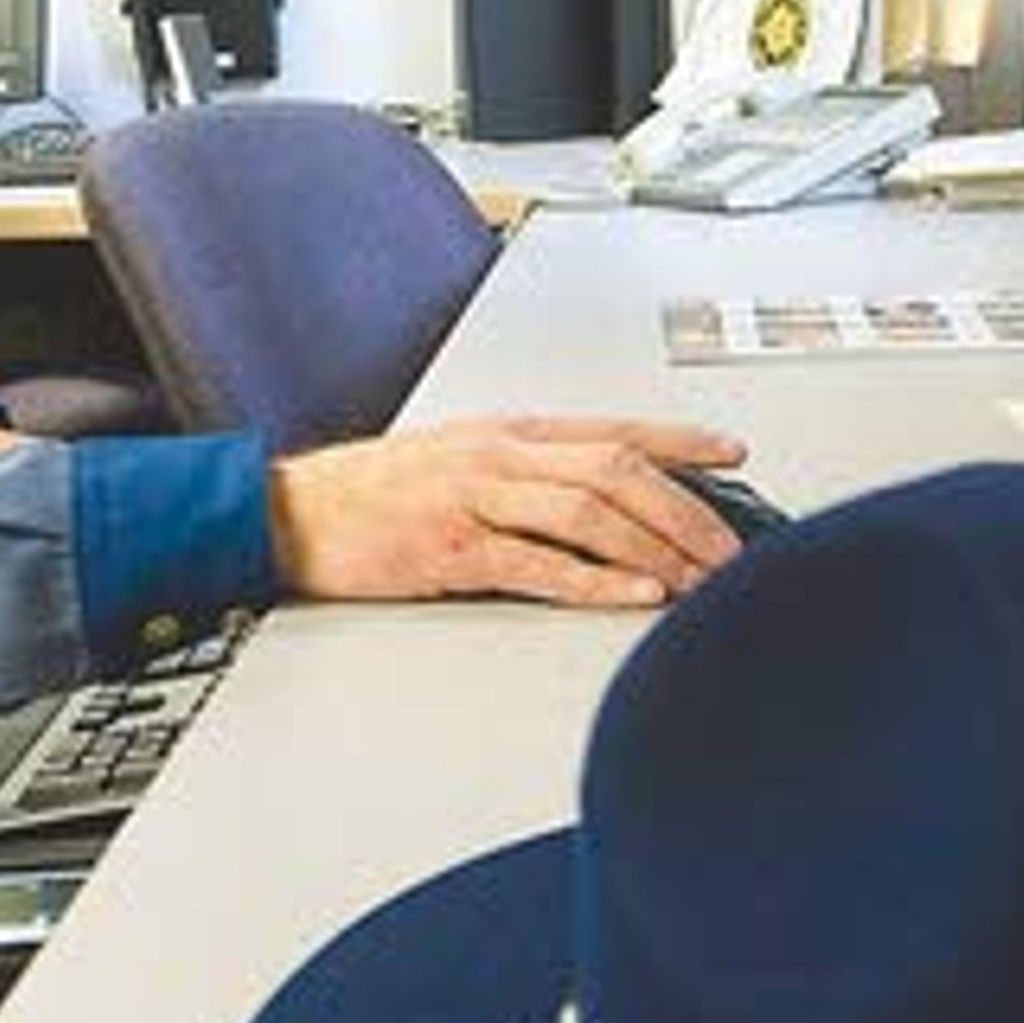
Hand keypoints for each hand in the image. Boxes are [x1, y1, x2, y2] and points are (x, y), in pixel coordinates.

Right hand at [267, 417, 750, 607]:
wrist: (289, 513)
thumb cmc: (373, 495)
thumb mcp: (459, 462)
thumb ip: (527, 475)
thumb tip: (600, 500)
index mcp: (507, 433)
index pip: (613, 428)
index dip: (681, 440)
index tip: (734, 454)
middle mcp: (499, 455)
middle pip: (616, 471)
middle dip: (686, 510)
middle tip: (733, 549)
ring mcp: (475, 498)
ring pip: (589, 511)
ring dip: (656, 547)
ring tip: (702, 578)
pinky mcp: (451, 548)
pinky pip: (538, 563)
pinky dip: (595, 580)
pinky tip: (635, 594)